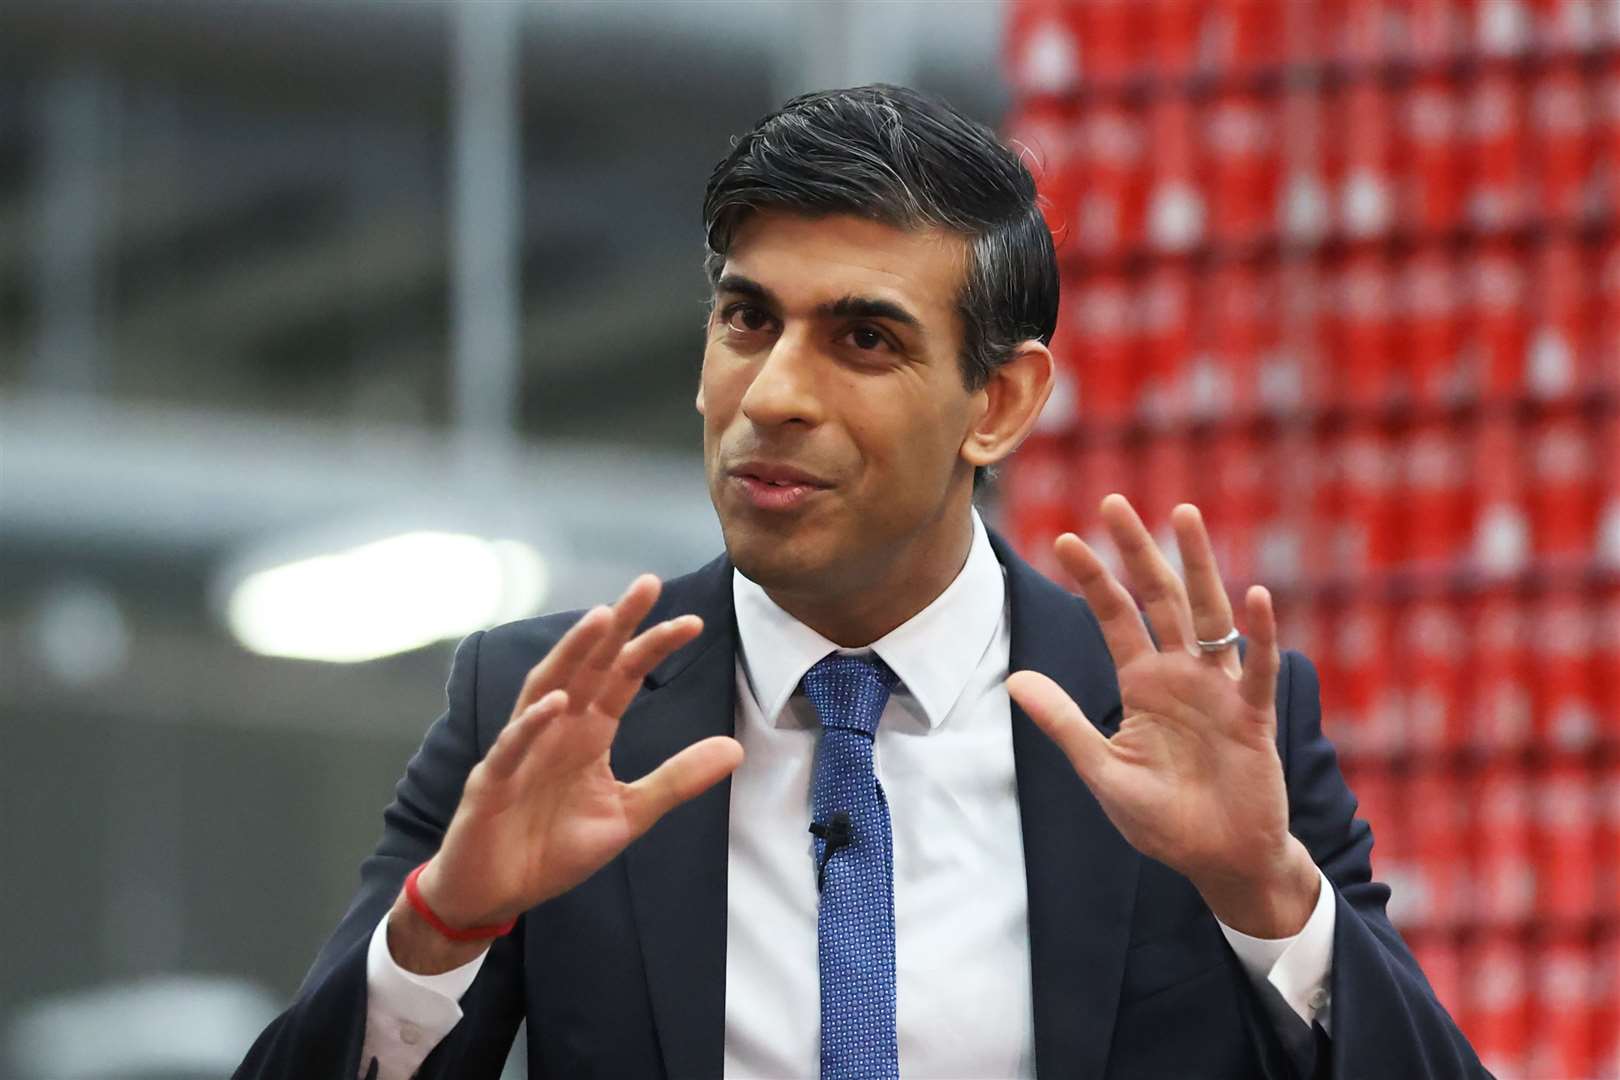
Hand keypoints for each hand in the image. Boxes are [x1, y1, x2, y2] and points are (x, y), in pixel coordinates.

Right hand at [417, 574, 744, 930]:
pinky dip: (533, 724)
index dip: (652, 648)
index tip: (693, 623)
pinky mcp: (492, 783)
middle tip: (647, 584)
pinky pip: (513, 747)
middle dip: (615, 625)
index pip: (621, 677)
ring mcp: (520, 751)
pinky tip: (557, 701)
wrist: (494, 895)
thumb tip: (735, 748)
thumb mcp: (627, 815)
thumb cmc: (552, 850)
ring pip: (544, 688)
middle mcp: (554, 730)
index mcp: (586, 734)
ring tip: (601, 619)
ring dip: (572, 653)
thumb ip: (675, 780)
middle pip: (586, 666)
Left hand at [1007, 494, 1317, 937]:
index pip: (1113, 617)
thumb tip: (1015, 679)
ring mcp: (1218, 690)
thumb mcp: (1101, 770)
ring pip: (1209, 613)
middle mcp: (1180, 674)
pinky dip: (1259, 634)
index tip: (1064, 538)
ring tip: (1183, 514)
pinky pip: (1256, 670)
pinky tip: (1256, 598)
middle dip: (1136, 550)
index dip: (1092, 578)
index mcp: (1141, 684)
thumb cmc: (1161, 819)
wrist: (1217, 861)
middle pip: (1157, 598)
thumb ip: (1065, 723)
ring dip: (1198, 564)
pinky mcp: (1251, 717)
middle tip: (1113, 503)